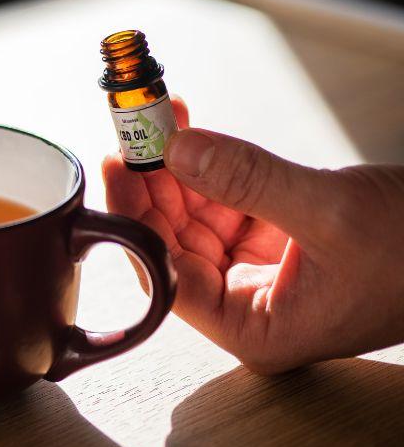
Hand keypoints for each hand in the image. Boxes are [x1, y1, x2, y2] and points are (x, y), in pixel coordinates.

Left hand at [103, 97, 403, 373]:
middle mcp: (250, 309)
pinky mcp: (277, 243)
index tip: (116, 164)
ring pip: (196, 217)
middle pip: (175, 242)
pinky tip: (190, 132)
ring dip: (178, 167)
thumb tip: (179, 151)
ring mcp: (261, 276)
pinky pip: (226, 204)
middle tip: (133, 126)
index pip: (169, 275)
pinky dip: (210, 168)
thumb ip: (249, 180)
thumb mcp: (331, 212)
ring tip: (159, 116)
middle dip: (155, 181)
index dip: (137, 217)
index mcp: (257, 330)